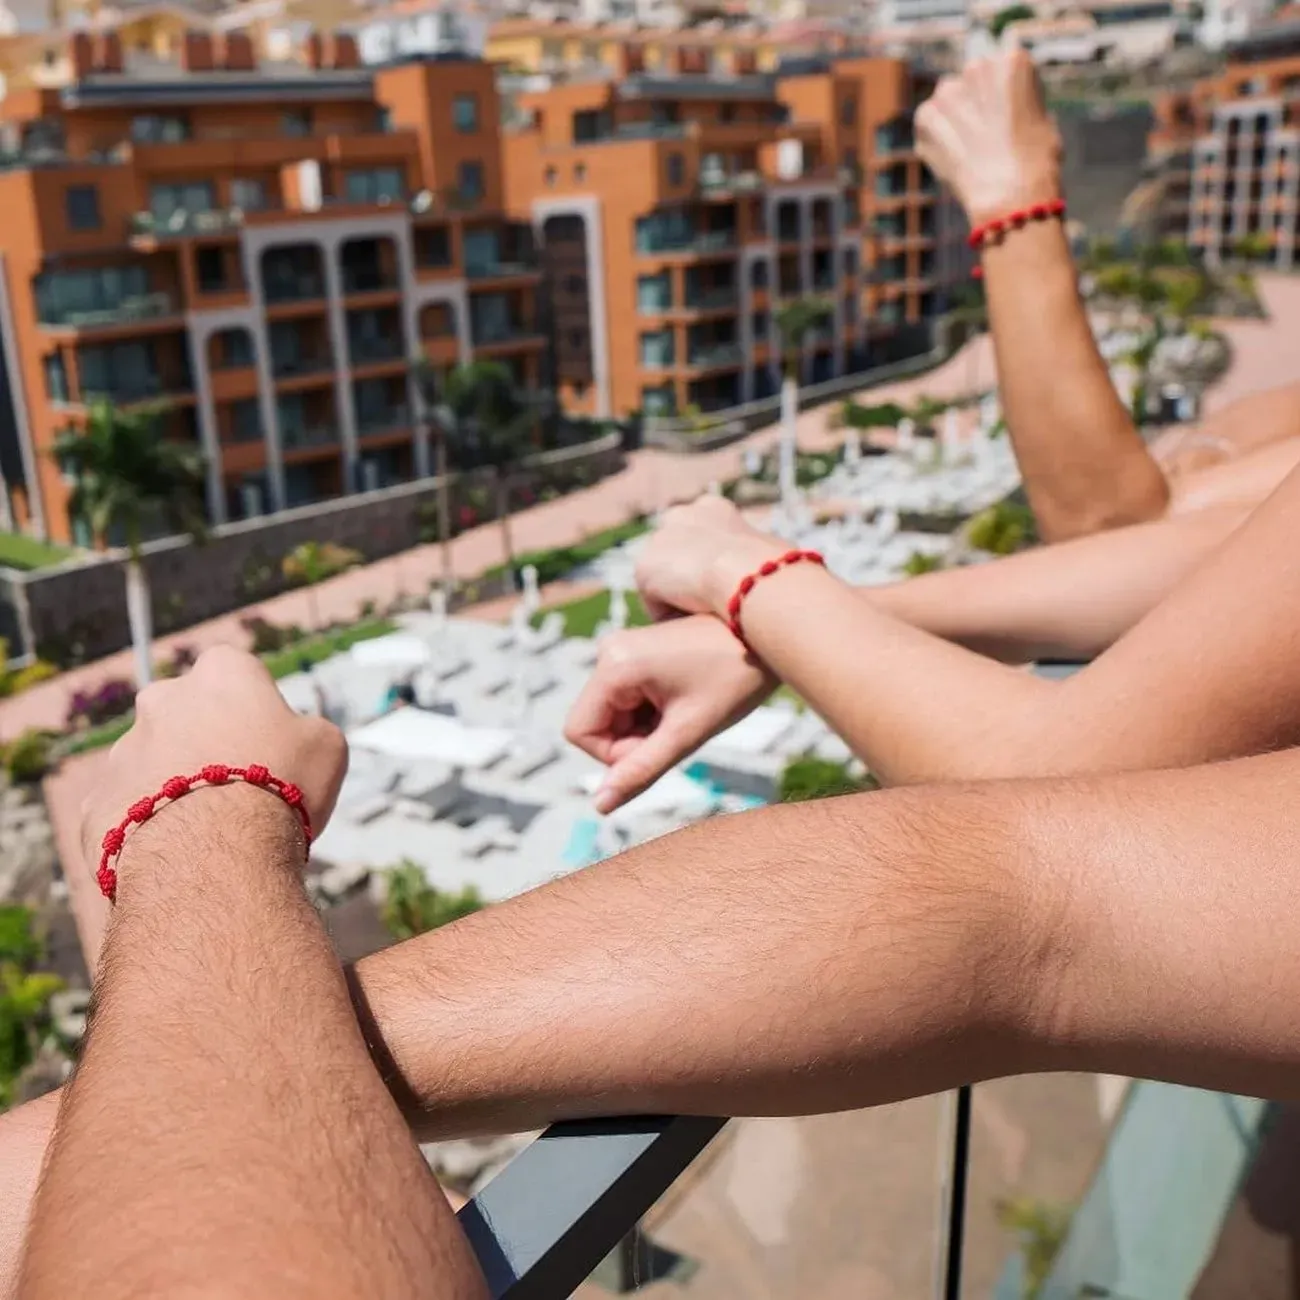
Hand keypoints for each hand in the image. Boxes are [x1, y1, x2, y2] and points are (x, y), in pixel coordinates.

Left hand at [81, 645, 347, 882]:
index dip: (258, 710)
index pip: (239, 674)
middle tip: (241, 787)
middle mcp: (163, 699)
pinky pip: (127, 811)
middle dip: (209, 743)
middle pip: (189, 715)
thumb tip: (296, 740)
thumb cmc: (279, 787)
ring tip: (213, 830)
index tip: (273, 745)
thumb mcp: (327, 746)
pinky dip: (149, 826)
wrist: (214, 855)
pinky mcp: (98, 802)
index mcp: (222, 672)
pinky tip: (180, 851)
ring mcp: (124, 750)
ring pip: (155, 763)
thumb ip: (305, 730)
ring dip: (177, 785)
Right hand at [565, 617, 774, 812]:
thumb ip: (640, 770)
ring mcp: (620, 650)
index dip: (616, 754)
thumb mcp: (687, 732)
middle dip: (633, 740)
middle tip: (680, 728)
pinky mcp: (634, 653)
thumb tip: (600, 805)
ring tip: (687, 711)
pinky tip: (684, 701)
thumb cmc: (734, 679)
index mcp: (614, 666)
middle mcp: (608, 652)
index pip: (580, 733)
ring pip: (612, 715)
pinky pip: (625, 701)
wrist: (765, 636)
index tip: (661, 742)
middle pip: (596, 724)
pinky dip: (651, 713)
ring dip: (645, 727)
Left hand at [635, 495, 784, 620]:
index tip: (724, 590)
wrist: (747, 570)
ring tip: (700, 619)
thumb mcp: (775, 557)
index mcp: (712, 510)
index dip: (712, 569)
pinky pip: (657, 605)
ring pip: (665, 584)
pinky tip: (690, 620)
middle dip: (687, 582)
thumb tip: (789, 575)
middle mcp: (680, 516)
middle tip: (707, 608)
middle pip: (676, 559)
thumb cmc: (773, 568)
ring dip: (678, 601)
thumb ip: (764, 561)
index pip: (702, 542)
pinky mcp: (645, 569)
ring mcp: (659, 542)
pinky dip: (671, 616)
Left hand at [915, 50, 1061, 224]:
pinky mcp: (926, 116)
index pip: (1001, 74)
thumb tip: (1006, 111)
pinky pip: (927, 124)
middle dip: (975, 106)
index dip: (1003, 101)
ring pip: (947, 102)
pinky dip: (934, 140)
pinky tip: (953, 159)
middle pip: (971, 83)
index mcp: (1013, 61)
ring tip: (969, 151)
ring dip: (953, 120)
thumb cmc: (1036, 162)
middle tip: (984, 139)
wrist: (1010, 192)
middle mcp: (978, 67)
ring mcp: (948, 90)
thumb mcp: (1042, 120)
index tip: (1007, 123)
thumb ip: (1018, 105)